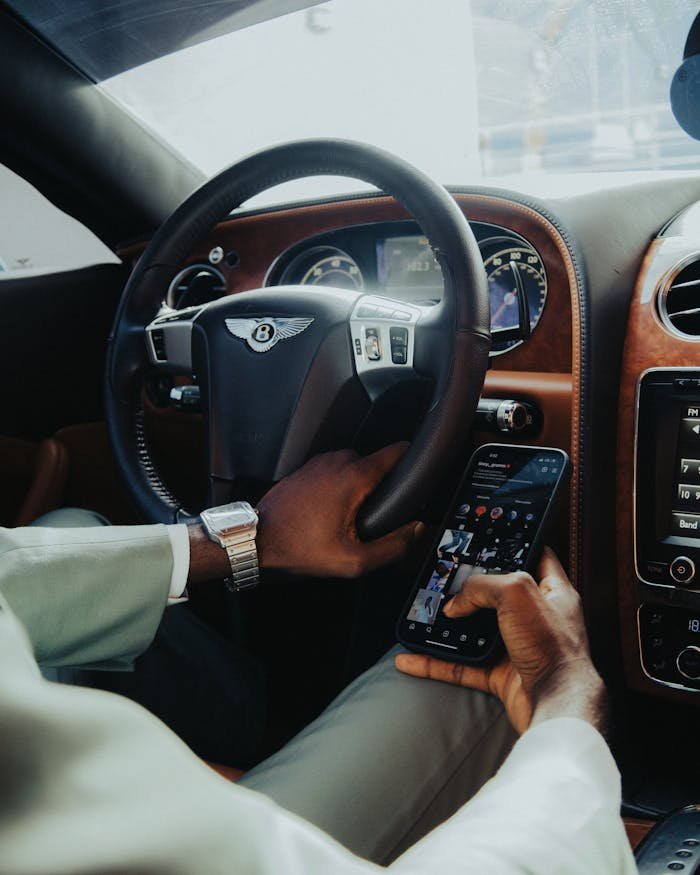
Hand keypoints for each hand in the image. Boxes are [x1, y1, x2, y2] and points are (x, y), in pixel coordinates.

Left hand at [256, 444, 422, 577]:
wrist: (255, 543)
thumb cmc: (297, 550)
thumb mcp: (352, 561)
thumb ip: (392, 546)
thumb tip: (416, 531)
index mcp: (353, 476)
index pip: (397, 452)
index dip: (414, 463)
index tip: (419, 477)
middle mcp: (336, 461)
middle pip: (377, 464)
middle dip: (382, 486)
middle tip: (377, 516)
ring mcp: (318, 463)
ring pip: (355, 468)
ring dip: (359, 487)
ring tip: (352, 517)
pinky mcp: (306, 470)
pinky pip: (335, 472)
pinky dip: (340, 488)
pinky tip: (332, 514)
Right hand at [395, 548, 605, 734]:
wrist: (557, 705)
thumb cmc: (555, 649)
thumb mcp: (517, 593)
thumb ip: (482, 586)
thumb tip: (457, 602)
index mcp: (551, 592)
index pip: (534, 557)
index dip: (514, 545)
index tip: (489, 539)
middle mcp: (535, 619)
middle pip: (496, 595)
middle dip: (469, 590)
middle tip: (446, 580)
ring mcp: (517, 647)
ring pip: (474, 631)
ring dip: (448, 627)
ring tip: (425, 617)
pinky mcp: (501, 675)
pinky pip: (461, 665)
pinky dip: (436, 663)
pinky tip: (415, 658)